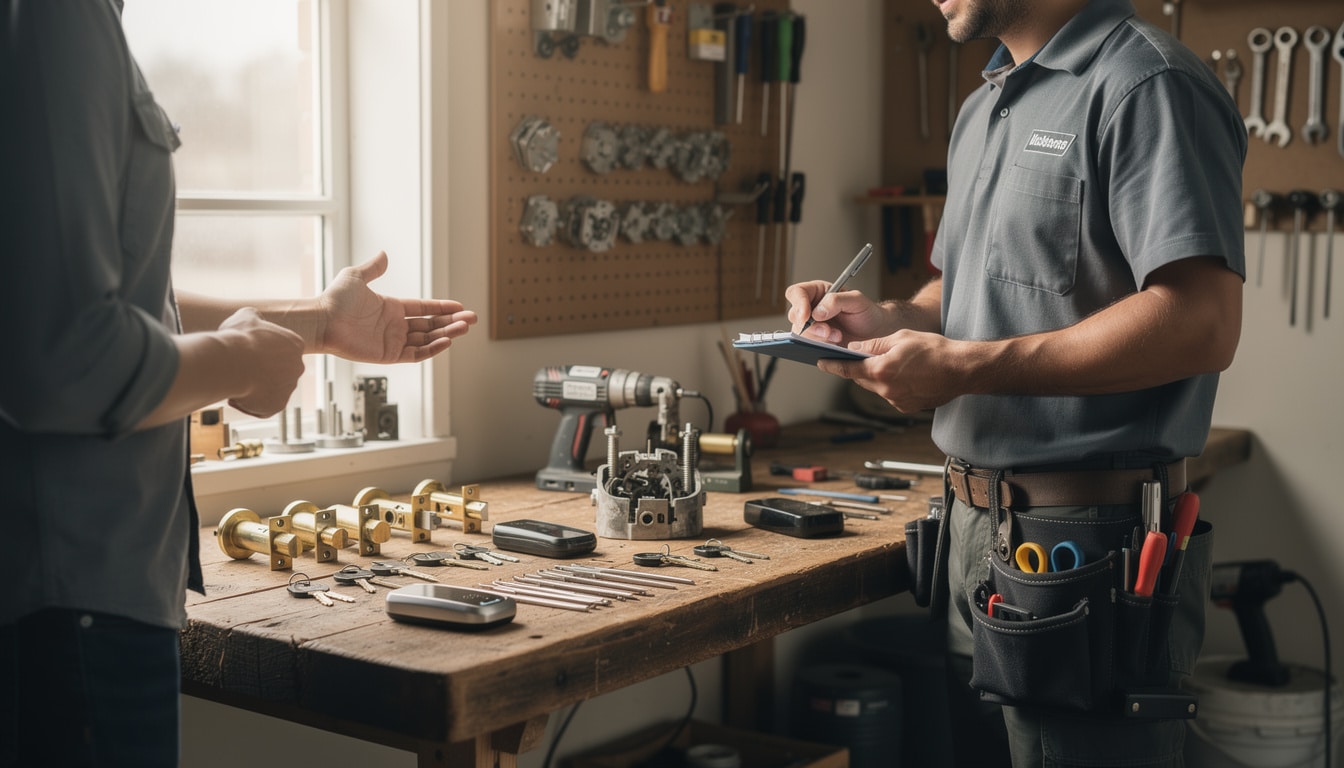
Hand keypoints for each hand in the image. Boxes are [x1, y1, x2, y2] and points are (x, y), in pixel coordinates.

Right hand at [219, 308, 305, 416]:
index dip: (260, 351)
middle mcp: (298, 366)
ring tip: (236, 382)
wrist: (233, 363)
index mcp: (295, 344)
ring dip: (254, 388)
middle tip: (240, 368)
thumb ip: (254, 317)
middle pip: (276, 371)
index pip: (281, 350)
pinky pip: (263, 407)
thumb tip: (252, 317)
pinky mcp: (278, 406)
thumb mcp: (245, 317)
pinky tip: (236, 396)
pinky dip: (250, 404)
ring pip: (269, 390)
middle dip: (259, 371)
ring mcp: (290, 387)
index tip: (246, 351)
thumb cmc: (239, 338)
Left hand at [317, 251, 477, 362]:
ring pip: (427, 339)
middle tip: (471, 319)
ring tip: (463, 329)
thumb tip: (384, 254)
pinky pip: (416, 354)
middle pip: (430, 325)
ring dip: (446, 334)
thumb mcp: (356, 277)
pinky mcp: (388, 355)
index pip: (423, 308)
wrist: (321, 321)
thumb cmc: (334, 300)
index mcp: (391, 308)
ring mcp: (392, 341)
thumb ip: (373, 268)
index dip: (442, 307)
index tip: (459, 307)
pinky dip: (432, 349)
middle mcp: (394, 325)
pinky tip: (445, 341)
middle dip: (451, 322)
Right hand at [784, 280, 890, 344]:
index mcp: (818, 292)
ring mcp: (813, 326)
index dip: (798, 304)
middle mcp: (812, 308)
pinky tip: (834, 345)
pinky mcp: (816, 341)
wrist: (875, 331)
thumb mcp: (856, 300)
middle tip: (828, 331)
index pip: (797, 293)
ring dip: (818, 338)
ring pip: (800, 333)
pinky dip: (820, 346)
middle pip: (795, 316)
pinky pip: (808, 345)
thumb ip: (836, 301)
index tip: (806, 316)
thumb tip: (816, 312)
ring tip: (838, 337)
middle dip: (811, 326)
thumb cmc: (867, 312)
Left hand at [818, 330, 966, 412]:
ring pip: (876, 387)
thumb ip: (874, 344)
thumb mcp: (901, 338)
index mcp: (881, 370)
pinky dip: (891, 385)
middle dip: (857, 369)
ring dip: (877, 376)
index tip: (821, 362)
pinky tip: (904, 375)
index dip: (832, 365)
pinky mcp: (906, 407)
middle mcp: (886, 389)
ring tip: (890, 363)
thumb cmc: (935, 349)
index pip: (848, 369)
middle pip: (861, 379)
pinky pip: (891, 395)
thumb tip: (855, 348)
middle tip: (855, 358)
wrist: (961, 369)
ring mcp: (896, 400)